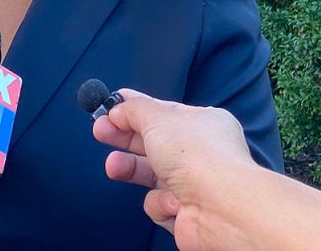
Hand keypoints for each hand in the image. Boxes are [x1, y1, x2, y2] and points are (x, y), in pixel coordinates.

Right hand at [93, 90, 258, 249]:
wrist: (220, 208)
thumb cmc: (198, 157)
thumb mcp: (158, 118)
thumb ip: (134, 109)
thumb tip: (118, 107)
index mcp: (203, 123)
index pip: (164, 112)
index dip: (135, 109)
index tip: (109, 107)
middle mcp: (201, 152)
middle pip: (153, 142)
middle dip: (125, 138)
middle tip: (100, 132)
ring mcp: (194, 184)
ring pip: (151, 175)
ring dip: (132, 170)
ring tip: (114, 167)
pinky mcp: (186, 213)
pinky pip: (158, 204)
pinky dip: (159, 202)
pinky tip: (171, 200)